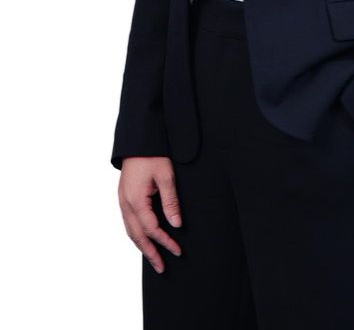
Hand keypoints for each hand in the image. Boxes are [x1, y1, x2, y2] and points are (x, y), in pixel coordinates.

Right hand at [118, 157, 182, 273]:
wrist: (138, 140)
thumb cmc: (153, 155)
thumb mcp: (166, 176)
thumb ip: (171, 202)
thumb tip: (176, 225)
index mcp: (136, 200)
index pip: (151, 229)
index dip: (165, 242)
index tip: (177, 251)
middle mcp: (126, 204)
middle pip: (137, 236)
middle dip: (150, 253)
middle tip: (161, 268)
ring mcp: (122, 201)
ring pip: (130, 231)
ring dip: (142, 246)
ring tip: (153, 258)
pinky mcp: (123, 197)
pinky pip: (128, 222)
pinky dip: (136, 234)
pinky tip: (143, 239)